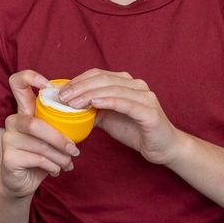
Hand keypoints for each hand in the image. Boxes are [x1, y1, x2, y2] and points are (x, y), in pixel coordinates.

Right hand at [0, 68, 75, 199]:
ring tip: (68, 164)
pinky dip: (53, 166)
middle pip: (36, 124)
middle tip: (74, 150)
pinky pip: (38, 159)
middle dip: (60, 139)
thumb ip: (61, 122)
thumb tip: (89, 109)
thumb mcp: (52, 136)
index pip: (18, 83)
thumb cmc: (41, 156)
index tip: (49, 85)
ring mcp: (7, 139)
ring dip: (60, 157)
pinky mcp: (8, 157)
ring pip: (40, 145)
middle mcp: (12, 121)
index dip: (31, 77)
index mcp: (24, 111)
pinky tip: (56, 170)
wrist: (23, 182)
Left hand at [52, 68, 187, 164]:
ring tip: (72, 103)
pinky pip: (125, 103)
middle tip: (62, 97)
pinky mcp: (149, 111)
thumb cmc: (136, 131)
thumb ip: (93, 110)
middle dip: (79, 87)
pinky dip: (108, 101)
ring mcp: (145, 97)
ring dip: (89, 94)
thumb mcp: (109, 119)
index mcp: (127, 83)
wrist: (162, 148)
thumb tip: (69, 107)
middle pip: (103, 79)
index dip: (78, 80)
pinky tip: (94, 105)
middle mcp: (137, 85)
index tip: (61, 91)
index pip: (98, 75)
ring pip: (112, 89)